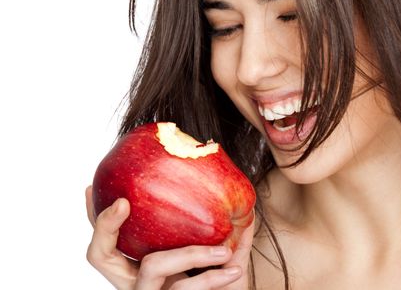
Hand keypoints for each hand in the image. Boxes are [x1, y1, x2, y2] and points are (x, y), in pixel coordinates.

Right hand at [85, 185, 254, 288]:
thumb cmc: (211, 281)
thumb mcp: (205, 253)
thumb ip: (204, 229)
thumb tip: (219, 191)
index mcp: (136, 267)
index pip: (103, 242)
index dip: (97, 218)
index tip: (98, 188)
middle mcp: (133, 282)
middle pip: (99, 255)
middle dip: (107, 225)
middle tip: (123, 202)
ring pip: (153, 265)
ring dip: (192, 253)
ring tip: (224, 251)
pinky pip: (186, 289)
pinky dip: (212, 278)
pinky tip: (234, 269)